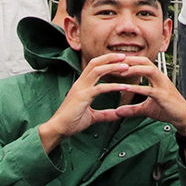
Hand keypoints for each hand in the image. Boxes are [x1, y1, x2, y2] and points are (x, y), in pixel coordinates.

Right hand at [40, 52, 160, 148]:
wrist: (58, 129)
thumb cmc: (71, 122)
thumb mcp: (92, 117)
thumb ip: (105, 114)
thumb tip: (118, 114)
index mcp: (81, 85)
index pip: (93, 66)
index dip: (106, 61)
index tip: (119, 60)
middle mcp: (80, 84)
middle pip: (95, 63)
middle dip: (110, 58)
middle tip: (125, 56)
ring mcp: (81, 89)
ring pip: (97, 71)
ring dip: (113, 67)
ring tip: (126, 66)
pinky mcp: (82, 97)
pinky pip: (100, 88)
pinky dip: (113, 86)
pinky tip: (125, 87)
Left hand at [84, 55, 185, 136]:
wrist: (184, 118)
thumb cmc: (168, 110)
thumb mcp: (146, 109)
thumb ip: (132, 109)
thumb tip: (118, 111)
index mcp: (157, 78)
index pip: (142, 63)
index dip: (129, 61)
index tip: (115, 62)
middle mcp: (160, 78)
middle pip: (145, 61)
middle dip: (130, 60)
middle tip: (114, 62)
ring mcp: (163, 86)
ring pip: (149, 70)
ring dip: (134, 69)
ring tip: (120, 71)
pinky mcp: (163, 96)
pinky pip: (149, 89)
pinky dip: (137, 88)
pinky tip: (126, 88)